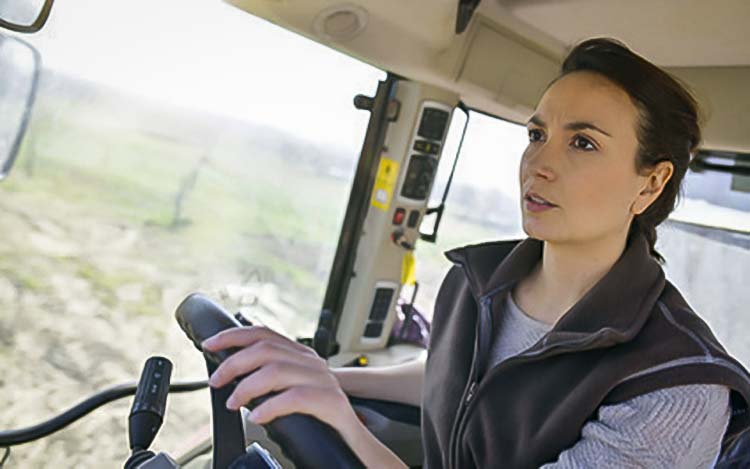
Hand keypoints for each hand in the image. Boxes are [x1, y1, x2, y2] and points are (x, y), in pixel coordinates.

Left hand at [202, 325, 407, 467]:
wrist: (354, 443)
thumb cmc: (319, 420)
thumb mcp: (291, 391)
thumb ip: (269, 379)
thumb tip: (232, 375)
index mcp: (301, 356)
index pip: (265, 333)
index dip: (234, 335)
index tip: (209, 344)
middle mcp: (312, 363)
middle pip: (266, 349)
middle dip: (233, 363)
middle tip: (217, 381)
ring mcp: (323, 380)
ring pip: (277, 370)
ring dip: (247, 387)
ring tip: (234, 404)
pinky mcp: (331, 401)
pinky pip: (295, 397)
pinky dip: (271, 406)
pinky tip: (258, 417)